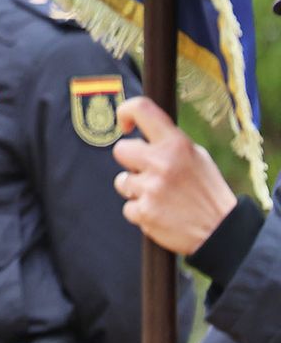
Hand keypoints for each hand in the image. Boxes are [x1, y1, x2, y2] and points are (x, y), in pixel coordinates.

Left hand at [112, 96, 236, 254]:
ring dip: (136, 189)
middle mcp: (162, 162)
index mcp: (176, 144)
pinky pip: (128, 207)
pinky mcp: (144, 212)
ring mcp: (151, 188)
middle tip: (150, 172)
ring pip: (122, 181)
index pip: (142, 109)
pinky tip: (161, 213)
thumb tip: (142, 132)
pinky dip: (141, 212)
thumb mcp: (197, 158)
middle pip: (120, 150)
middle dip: (131, 162)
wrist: (223, 233)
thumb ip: (169, 144)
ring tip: (161, 196)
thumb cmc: (208, 193)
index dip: (126, 112)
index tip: (126, 125)